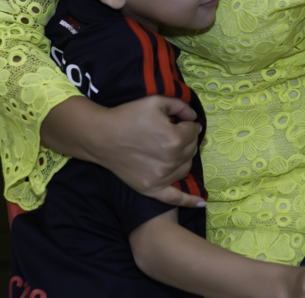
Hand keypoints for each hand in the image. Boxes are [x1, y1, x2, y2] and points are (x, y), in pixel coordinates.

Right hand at [40, 95, 203, 207]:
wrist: (102, 136)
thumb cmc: (128, 116)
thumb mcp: (156, 101)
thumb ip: (180, 105)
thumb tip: (194, 118)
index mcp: (175, 138)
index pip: (193, 130)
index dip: (187, 123)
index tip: (178, 121)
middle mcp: (172, 160)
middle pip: (192, 149)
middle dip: (186, 139)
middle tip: (174, 133)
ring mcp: (162, 177)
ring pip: (186, 168)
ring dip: (184, 157)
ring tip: (173, 150)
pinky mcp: (152, 188)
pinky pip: (175, 198)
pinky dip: (190, 200)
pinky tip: (202, 203)